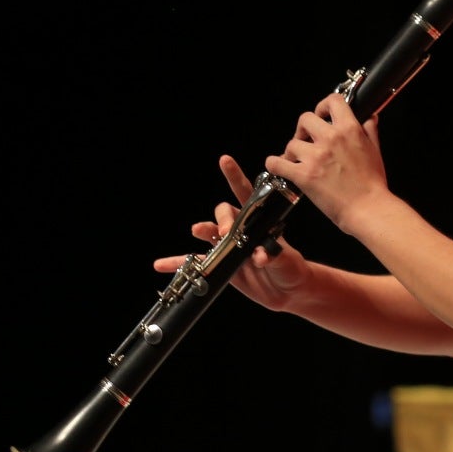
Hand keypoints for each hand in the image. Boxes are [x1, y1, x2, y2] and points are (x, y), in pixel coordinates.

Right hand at [152, 155, 312, 310]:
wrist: (286, 291)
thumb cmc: (291, 268)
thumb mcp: (286, 259)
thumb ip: (273, 255)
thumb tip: (259, 256)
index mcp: (258, 221)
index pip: (245, 194)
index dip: (234, 176)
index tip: (225, 160)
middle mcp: (240, 230)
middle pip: (224, 213)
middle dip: (223, 219)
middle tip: (225, 231)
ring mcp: (228, 247)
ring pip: (209, 234)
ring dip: (202, 230)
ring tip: (197, 231)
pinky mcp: (220, 266)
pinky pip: (195, 263)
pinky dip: (177, 263)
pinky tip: (161, 264)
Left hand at [262, 93, 388, 232]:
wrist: (368, 208)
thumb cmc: (373, 183)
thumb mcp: (375, 150)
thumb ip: (370, 130)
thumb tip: (370, 117)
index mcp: (349, 130)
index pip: (332, 101)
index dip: (323, 106)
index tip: (322, 115)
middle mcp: (330, 138)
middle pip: (304, 119)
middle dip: (303, 129)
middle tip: (306, 140)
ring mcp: (315, 156)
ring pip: (291, 143)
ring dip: (292, 151)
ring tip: (297, 161)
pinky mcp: (303, 175)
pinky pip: (277, 163)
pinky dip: (274, 164)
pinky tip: (278, 166)